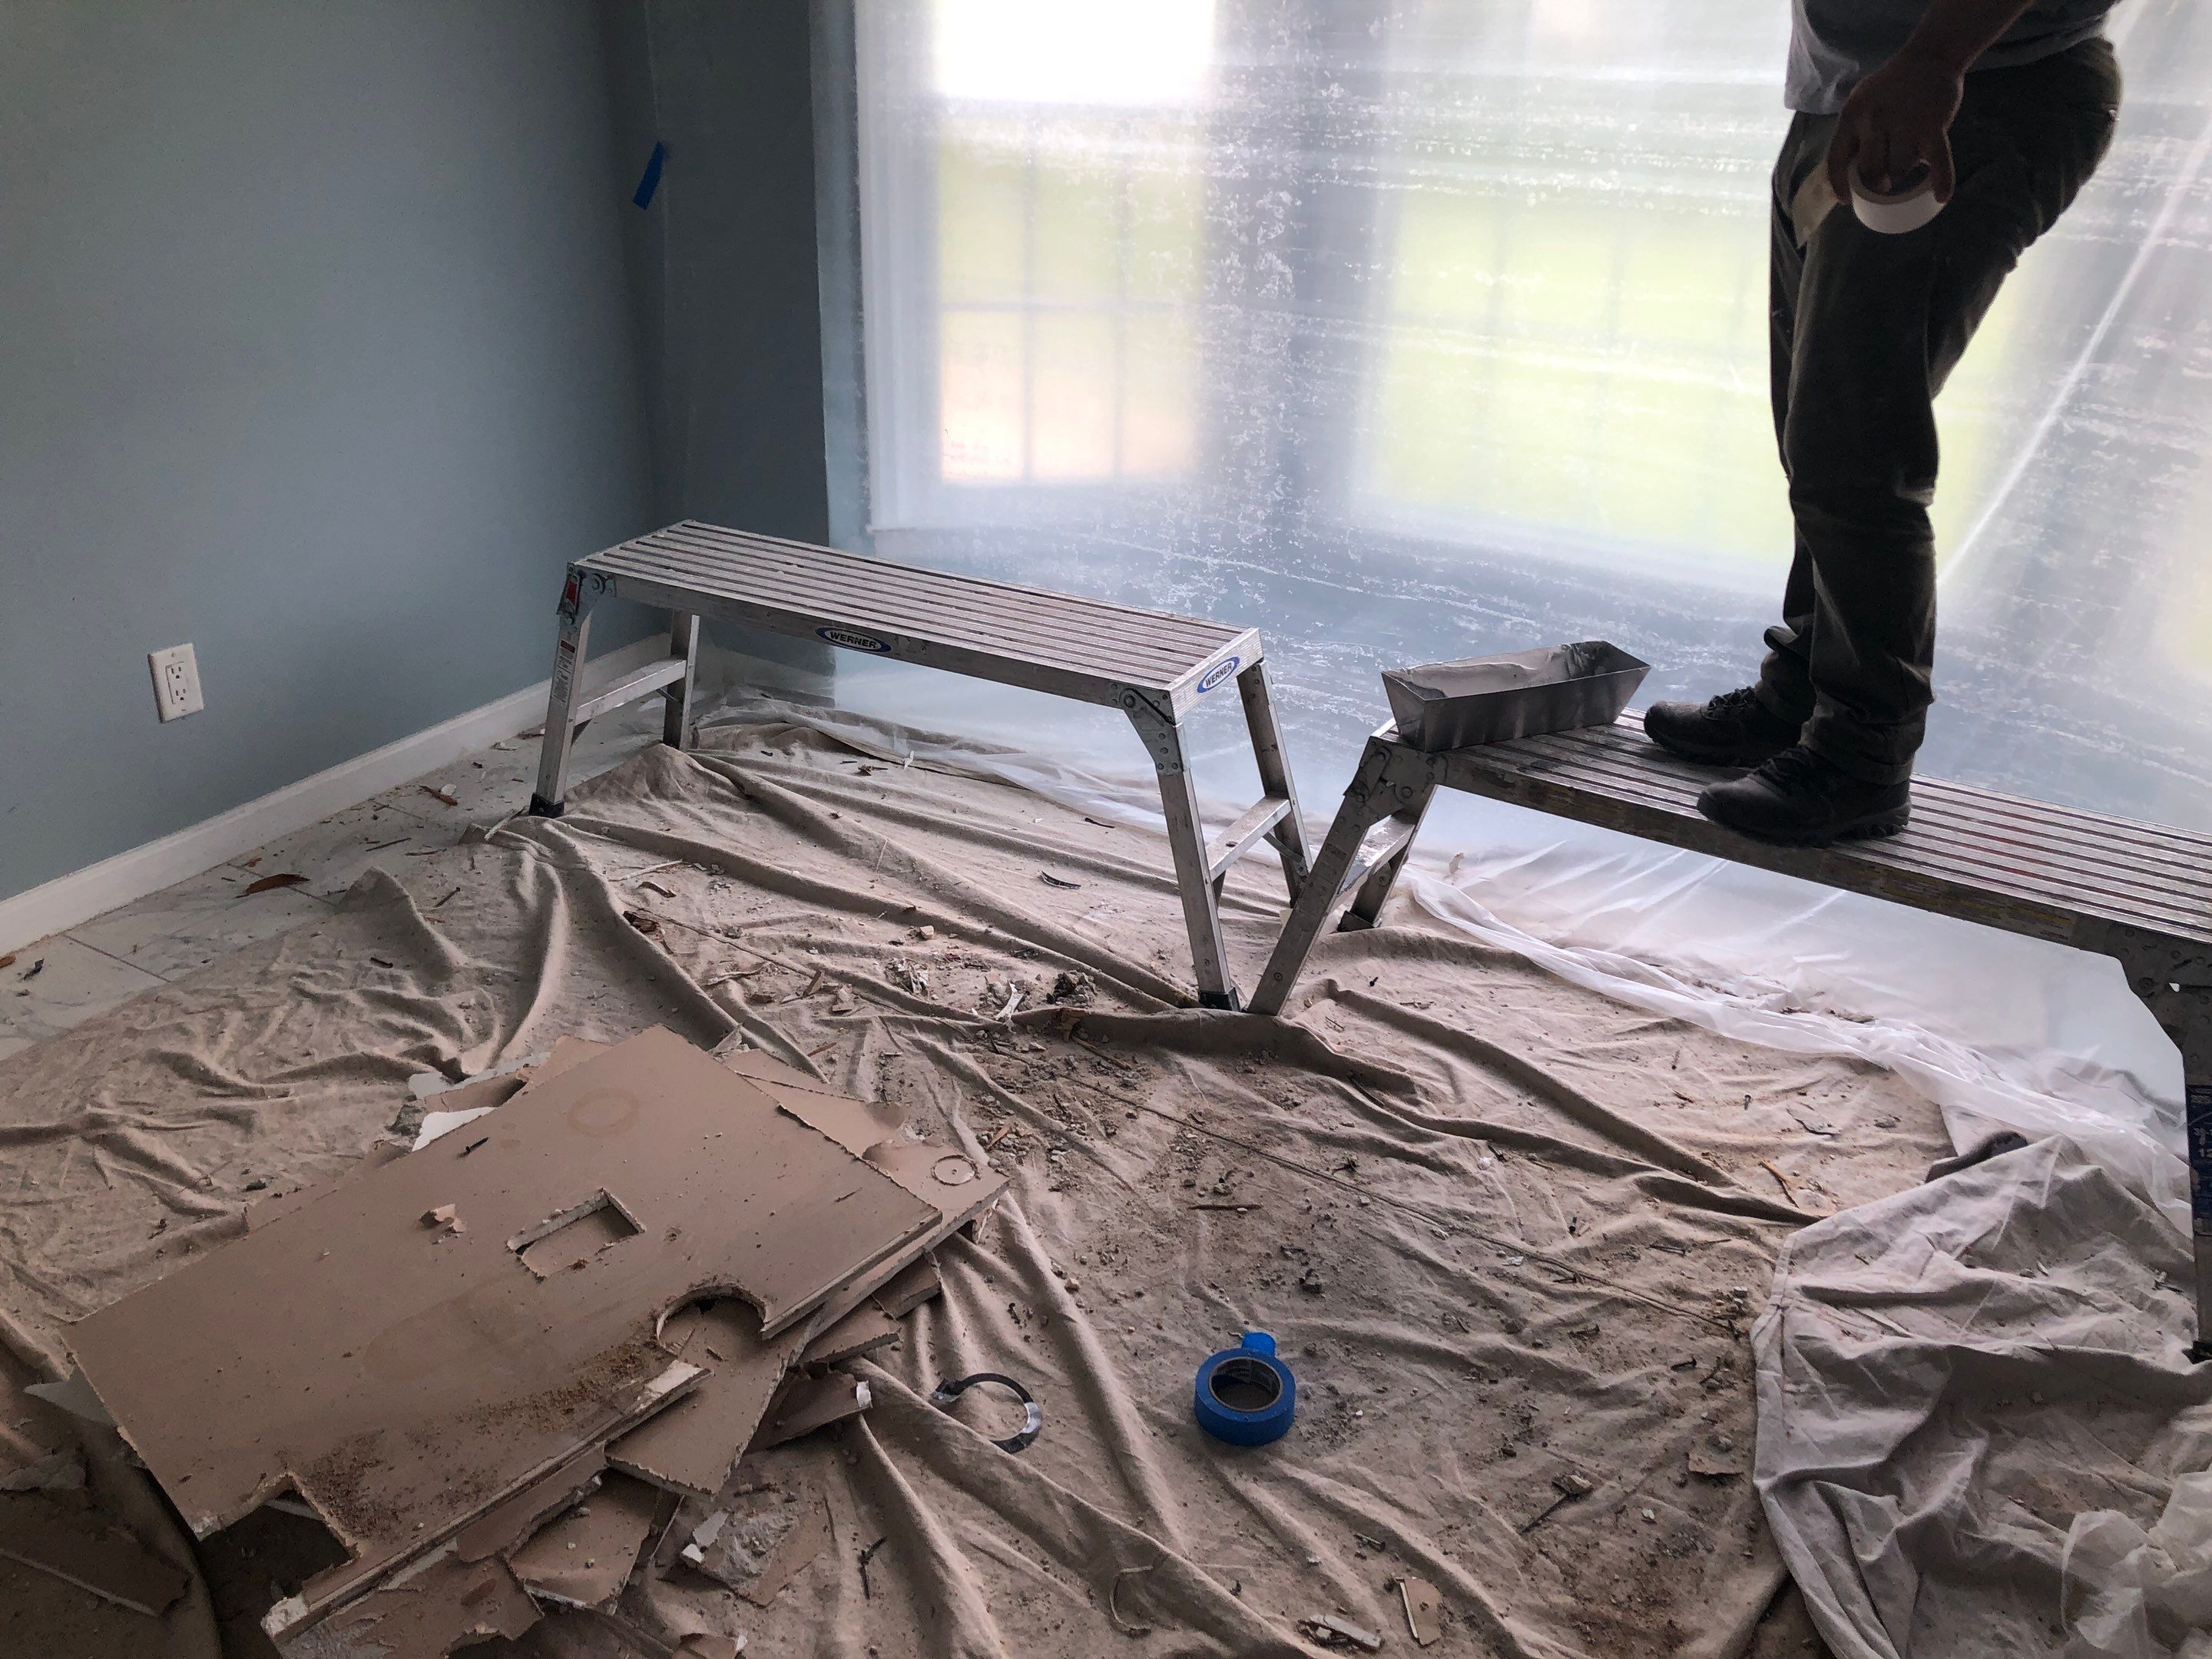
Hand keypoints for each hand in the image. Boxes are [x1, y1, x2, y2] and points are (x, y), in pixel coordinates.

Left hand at [1826, 48, 1965, 202]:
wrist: (1931, 55)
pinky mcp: (1933, 126)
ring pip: (1899, 170)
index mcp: (1852, 115)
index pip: (1837, 160)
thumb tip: (1844, 169)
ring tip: (1910, 155)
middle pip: (1871, 172)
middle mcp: (1874, 121)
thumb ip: (1852, 131)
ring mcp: (1904, 124)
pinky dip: (1941, 180)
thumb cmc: (1891, 84)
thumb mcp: (1861, 101)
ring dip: (1905, 170)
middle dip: (1877, 182)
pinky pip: (1937, 161)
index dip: (1840, 185)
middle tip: (1885, 179)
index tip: (1847, 199)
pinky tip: (1941, 196)